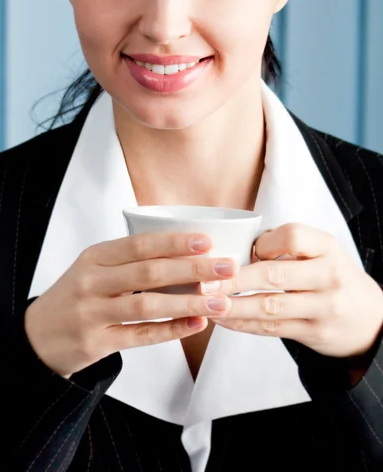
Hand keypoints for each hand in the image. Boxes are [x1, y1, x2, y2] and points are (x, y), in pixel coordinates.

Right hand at [24, 232, 237, 377]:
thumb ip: (127, 261)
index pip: (138, 245)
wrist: (37, 335)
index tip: (206, 241)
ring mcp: (92, 313)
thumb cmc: (75, 296)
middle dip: (191, 268)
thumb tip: (181, 253)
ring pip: (147, 306)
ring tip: (219, 301)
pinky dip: (170, 330)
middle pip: (148, 273)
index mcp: (94, 257)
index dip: (173, 242)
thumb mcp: (91, 268)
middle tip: (225, 268)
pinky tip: (195, 325)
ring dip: (187, 302)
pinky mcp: (97, 342)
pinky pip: (140, 336)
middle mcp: (91, 282)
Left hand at [205, 223, 382, 358]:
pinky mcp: (316, 332)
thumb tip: (233, 247)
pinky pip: (271, 328)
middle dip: (233, 279)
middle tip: (202, 281)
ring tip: (204, 303)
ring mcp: (325, 307)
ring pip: (269, 306)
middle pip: (274, 275)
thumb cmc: (328, 275)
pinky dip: (242, 324)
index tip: (243, 250)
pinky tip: (222, 319)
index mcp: (326, 247)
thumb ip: (283, 245)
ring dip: (232, 306)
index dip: (263, 243)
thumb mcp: (318, 251)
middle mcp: (329, 275)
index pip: (292, 236)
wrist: (370, 318)